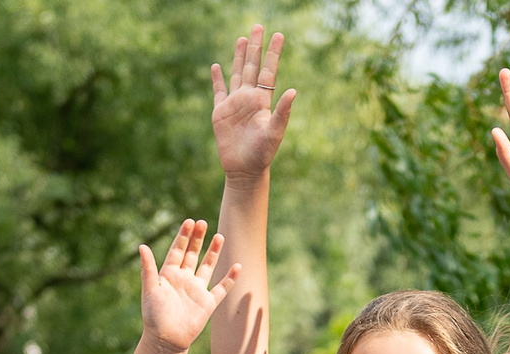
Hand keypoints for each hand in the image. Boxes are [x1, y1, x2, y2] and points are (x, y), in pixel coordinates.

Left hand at [139, 221, 232, 353]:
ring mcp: (197, 290)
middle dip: (198, 239)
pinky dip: (230, 278)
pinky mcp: (208, 303)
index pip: (177, 250)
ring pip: (208, 266)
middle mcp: (184, 279)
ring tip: (220, 236)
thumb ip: (148, 268)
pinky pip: (221, 288)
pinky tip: (237, 266)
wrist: (166, 341)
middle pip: (193, 254)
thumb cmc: (153, 316)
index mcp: (169, 274)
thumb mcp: (150, 289)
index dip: (184, 236)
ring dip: (213, 252)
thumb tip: (142, 246)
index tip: (189, 222)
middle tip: (203, 223)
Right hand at [210, 26, 294, 179]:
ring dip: (238, 57)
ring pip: (237, 74)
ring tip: (242, 38)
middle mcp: (249, 98)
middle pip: (252, 66)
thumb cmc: (263, 154)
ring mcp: (234, 104)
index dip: (273, 53)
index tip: (279, 35)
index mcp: (262, 101)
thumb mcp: (274, 132)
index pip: (268, 71)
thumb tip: (293, 91)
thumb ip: (283, 112)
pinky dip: (217, 79)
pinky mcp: (220, 113)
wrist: (244, 170)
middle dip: (255, 47)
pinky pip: (218, 92)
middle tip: (259, 26)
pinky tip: (217, 66)